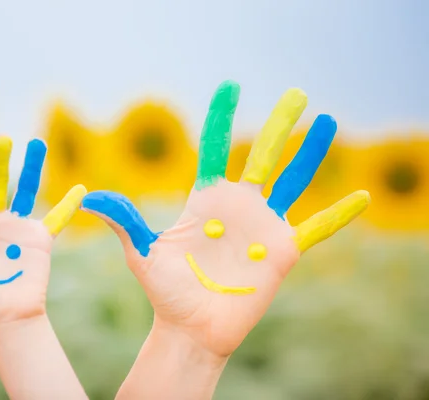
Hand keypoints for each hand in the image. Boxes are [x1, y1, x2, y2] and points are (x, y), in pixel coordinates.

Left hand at [82, 80, 369, 357]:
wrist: (191, 328)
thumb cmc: (166, 292)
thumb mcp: (142, 253)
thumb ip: (125, 221)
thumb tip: (91, 199)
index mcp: (206, 199)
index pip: (215, 147)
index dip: (221, 117)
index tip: (229, 87)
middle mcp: (238, 206)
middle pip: (262, 154)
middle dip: (279, 123)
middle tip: (294, 93)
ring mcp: (263, 225)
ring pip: (294, 180)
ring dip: (312, 153)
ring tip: (328, 122)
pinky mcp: (282, 251)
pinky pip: (316, 228)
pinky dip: (337, 215)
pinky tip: (361, 199)